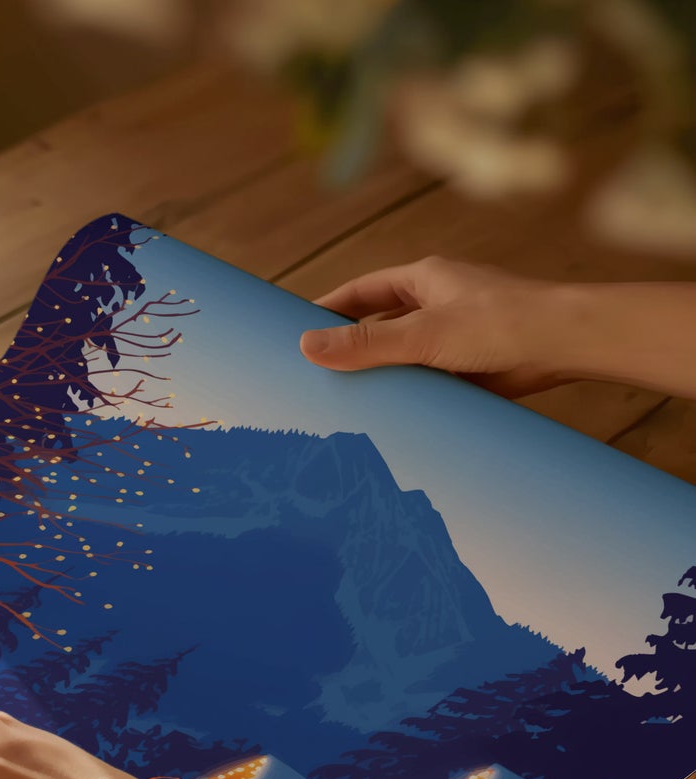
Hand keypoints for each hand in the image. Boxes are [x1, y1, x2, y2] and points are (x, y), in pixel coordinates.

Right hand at [299, 256, 570, 396]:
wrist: (566, 344)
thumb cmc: (501, 323)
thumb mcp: (422, 334)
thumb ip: (365, 343)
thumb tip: (305, 346)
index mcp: (425, 279)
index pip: (362, 291)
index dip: (328, 308)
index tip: (296, 330)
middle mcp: (438, 303)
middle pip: (380, 324)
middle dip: (350, 347)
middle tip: (313, 373)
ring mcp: (454, 336)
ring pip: (403, 355)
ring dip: (380, 375)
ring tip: (343, 401)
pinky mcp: (470, 366)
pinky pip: (427, 380)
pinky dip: (408, 395)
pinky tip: (390, 415)